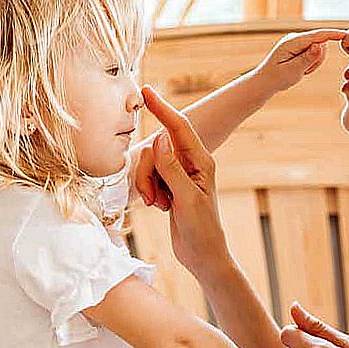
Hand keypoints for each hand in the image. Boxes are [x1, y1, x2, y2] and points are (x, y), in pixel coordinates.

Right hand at [138, 86, 229, 277]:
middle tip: (156, 200)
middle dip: (148, 173)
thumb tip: (159, 140)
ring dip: (148, 186)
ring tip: (161, 206)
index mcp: (201, 161)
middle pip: (156, 150)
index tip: (145, 91)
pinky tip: (161, 208)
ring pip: (149, 165)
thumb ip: (172, 169)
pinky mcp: (170, 186)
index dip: (161, 108)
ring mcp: (179, 175)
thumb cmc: (203, 230)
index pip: (178, 127)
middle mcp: (191, 163)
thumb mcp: (187, 199)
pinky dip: (149, 192)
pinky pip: (149, 178)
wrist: (203, 255)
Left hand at [252, 28, 346, 94]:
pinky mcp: (299, 46)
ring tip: (300, 71)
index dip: (333, 34)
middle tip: (304, 72)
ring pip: (318, 49)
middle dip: (317, 59)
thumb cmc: (276, 78)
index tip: (347, 34)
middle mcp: (294, 38)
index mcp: (292, 42)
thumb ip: (307, 58)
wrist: (264, 82)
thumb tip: (320, 45)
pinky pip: (313, 53)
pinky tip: (299, 69)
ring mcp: (296, 42)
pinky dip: (310, 63)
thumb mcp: (293, 71)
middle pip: (320, 43)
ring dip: (314, 62)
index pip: (317, 35)